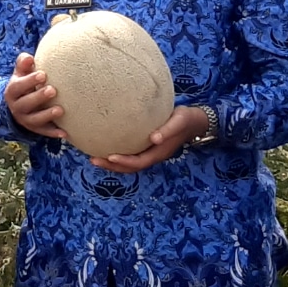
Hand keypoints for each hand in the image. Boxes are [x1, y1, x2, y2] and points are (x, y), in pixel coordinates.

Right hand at [4, 54, 66, 139]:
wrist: (20, 104)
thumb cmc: (25, 83)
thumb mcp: (21, 73)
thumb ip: (24, 64)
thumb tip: (29, 58)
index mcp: (12, 92)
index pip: (18, 86)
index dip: (29, 81)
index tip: (43, 74)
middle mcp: (16, 107)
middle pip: (25, 104)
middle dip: (39, 97)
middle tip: (53, 90)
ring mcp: (25, 120)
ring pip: (34, 120)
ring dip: (47, 115)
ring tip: (60, 110)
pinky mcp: (35, 129)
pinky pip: (44, 132)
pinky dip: (53, 132)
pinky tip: (64, 133)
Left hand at [94, 104, 209, 172]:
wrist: (194, 121)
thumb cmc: (186, 120)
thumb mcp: (179, 121)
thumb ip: (167, 130)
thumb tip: (153, 138)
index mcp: (158, 153)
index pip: (138, 162)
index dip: (124, 162)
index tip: (109, 157)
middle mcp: (152, 155)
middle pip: (129, 167)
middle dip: (111, 166)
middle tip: (93, 160)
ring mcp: (149, 152)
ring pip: (128, 162)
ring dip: (111, 162)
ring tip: (94, 156)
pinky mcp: (146, 145)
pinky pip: (130, 152)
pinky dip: (118, 152)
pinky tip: (105, 144)